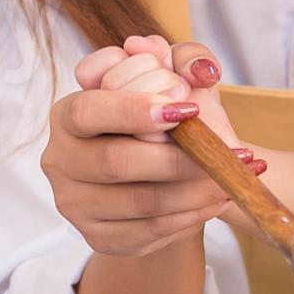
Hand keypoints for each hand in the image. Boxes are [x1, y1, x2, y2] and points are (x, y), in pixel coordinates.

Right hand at [43, 37, 253, 256]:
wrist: (159, 178)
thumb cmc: (161, 122)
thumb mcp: (176, 80)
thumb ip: (180, 58)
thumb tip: (166, 55)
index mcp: (68, 114)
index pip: (90, 110)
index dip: (134, 110)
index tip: (186, 109)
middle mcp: (60, 160)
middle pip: (116, 162)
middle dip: (177, 158)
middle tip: (225, 153)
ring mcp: (76, 203)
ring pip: (141, 202)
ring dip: (195, 190)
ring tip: (232, 177)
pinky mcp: (98, 238)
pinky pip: (150, 231)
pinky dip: (191, 215)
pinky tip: (216, 198)